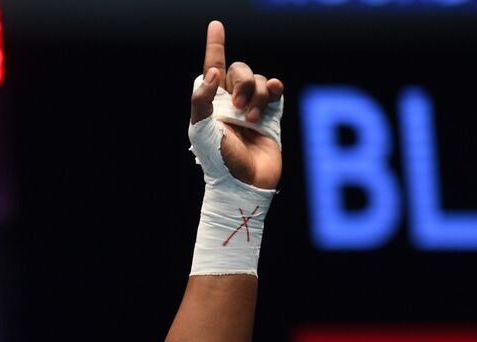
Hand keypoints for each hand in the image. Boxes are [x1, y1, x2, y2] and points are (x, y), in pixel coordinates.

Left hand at [189, 21, 282, 189]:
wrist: (245, 183)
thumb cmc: (217, 160)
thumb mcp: (200, 130)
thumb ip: (201, 99)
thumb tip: (212, 71)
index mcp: (210, 103)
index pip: (212, 68)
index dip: (215, 46)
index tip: (216, 25)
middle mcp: (230, 103)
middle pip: (240, 70)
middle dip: (243, 81)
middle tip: (239, 106)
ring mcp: (253, 108)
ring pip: (261, 80)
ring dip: (259, 95)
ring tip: (252, 120)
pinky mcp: (272, 115)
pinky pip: (276, 89)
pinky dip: (276, 88)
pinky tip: (275, 94)